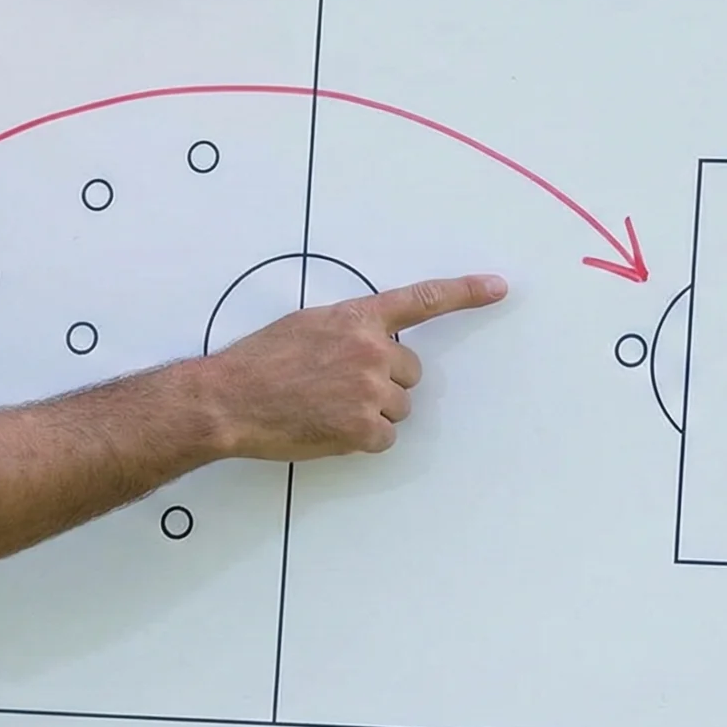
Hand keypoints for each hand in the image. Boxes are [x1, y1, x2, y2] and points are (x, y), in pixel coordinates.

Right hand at [205, 275, 507, 459]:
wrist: (228, 398)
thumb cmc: (258, 362)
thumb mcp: (305, 325)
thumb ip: (347, 331)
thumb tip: (369, 347)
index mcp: (357, 319)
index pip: (421, 301)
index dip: (464, 293)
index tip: (498, 287)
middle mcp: (371, 350)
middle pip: (410, 373)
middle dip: (384, 383)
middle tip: (339, 387)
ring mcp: (369, 390)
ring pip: (399, 408)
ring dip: (371, 413)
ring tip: (326, 408)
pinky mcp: (362, 427)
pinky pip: (384, 438)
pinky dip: (361, 439)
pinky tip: (328, 429)